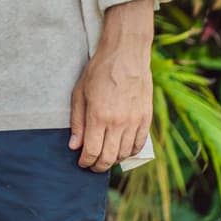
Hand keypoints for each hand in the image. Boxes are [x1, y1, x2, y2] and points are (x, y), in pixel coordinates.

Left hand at [69, 0, 153, 171]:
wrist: (126, 54)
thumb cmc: (99, 70)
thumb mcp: (79, 92)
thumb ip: (77, 121)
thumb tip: (74, 146)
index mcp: (99, 116)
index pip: (92, 151)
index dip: (85, 161)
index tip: (81, 162)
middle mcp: (118, 122)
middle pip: (109, 157)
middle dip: (98, 166)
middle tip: (92, 165)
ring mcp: (134, 121)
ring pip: (125, 153)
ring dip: (114, 160)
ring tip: (106, 157)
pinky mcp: (146, 117)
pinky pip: (140, 144)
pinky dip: (131, 152)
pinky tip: (123, 151)